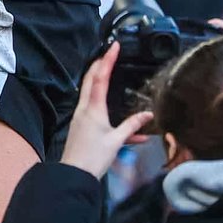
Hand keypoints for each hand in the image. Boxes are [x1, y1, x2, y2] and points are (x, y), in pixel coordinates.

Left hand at [61, 41, 152, 178]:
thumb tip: (148, 116)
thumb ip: (132, 126)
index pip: (100, 77)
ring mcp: (81, 117)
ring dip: (99, 81)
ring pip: (90, 92)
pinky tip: (127, 128)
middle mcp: (84, 109)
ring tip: (108, 72)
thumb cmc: (93, 158)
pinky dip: (107, 109)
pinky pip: (95, 111)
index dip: (108, 60)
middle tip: (108, 53)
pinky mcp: (82, 127)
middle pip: (91, 79)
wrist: (74, 176)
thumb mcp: (117, 141)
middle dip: (99, 64)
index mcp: (93, 108)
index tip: (114, 47)